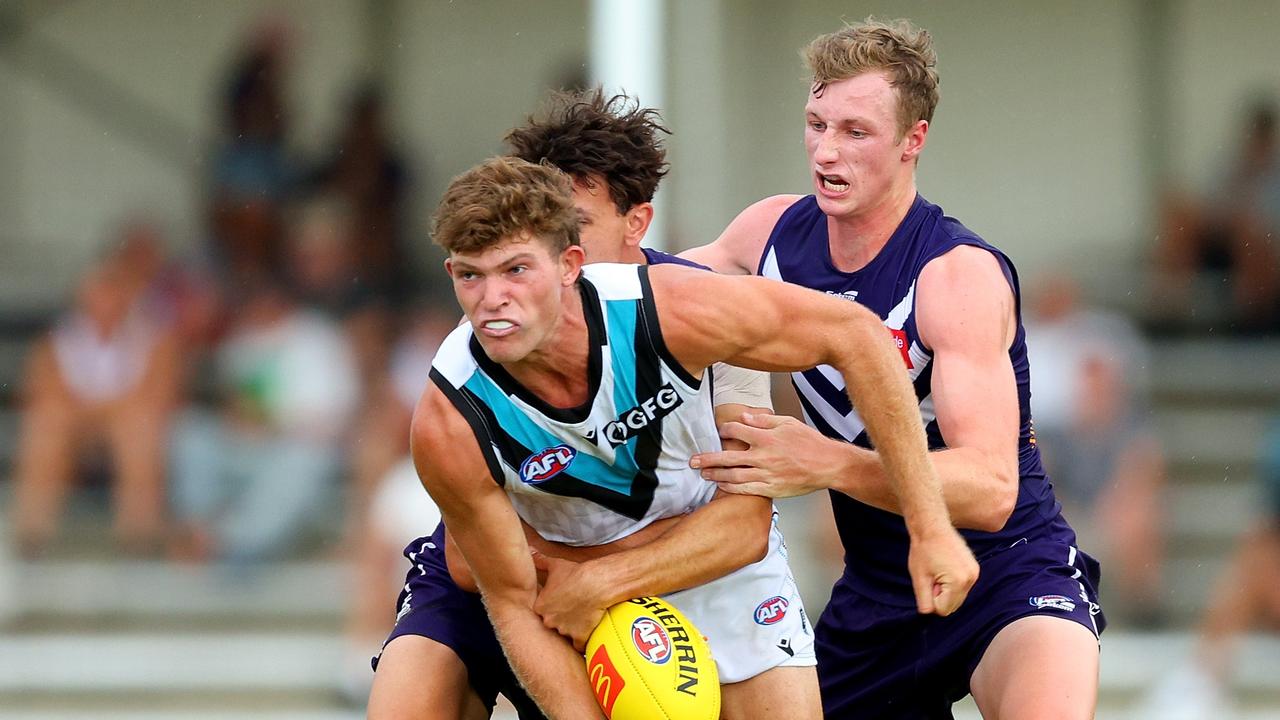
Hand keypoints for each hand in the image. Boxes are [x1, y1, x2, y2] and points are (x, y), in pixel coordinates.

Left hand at [532, 552, 608, 651]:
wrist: (597, 583)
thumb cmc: (577, 573)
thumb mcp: (556, 565)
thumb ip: (540, 561)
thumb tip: (530, 551)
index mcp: (540, 606)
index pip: (542, 611)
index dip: (551, 607)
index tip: (560, 602)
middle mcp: (549, 621)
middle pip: (552, 624)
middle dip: (560, 619)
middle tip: (571, 609)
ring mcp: (564, 630)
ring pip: (565, 634)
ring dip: (571, 628)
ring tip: (581, 616)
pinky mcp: (579, 637)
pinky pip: (578, 645)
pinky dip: (582, 641)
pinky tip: (587, 631)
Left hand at [689, 412, 846, 497]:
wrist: (828, 465)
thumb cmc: (810, 443)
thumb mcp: (788, 423)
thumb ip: (765, 421)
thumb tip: (745, 418)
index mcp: (767, 438)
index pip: (737, 432)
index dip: (725, 430)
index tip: (720, 431)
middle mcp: (763, 457)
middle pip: (728, 457)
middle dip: (708, 458)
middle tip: (693, 460)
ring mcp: (767, 475)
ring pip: (734, 476)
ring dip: (716, 475)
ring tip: (703, 473)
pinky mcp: (771, 489)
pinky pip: (746, 489)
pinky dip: (731, 488)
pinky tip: (722, 486)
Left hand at [908, 525, 978, 615]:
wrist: (932, 527)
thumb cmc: (923, 550)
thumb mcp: (919, 578)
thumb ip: (924, 600)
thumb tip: (928, 613)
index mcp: (958, 582)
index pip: (944, 609)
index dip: (932, 598)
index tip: (928, 581)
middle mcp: (971, 579)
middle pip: (953, 605)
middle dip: (940, 595)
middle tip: (932, 575)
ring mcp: (975, 573)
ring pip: (958, 596)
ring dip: (946, 589)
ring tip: (938, 570)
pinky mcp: (974, 568)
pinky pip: (962, 586)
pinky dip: (952, 582)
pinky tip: (944, 567)